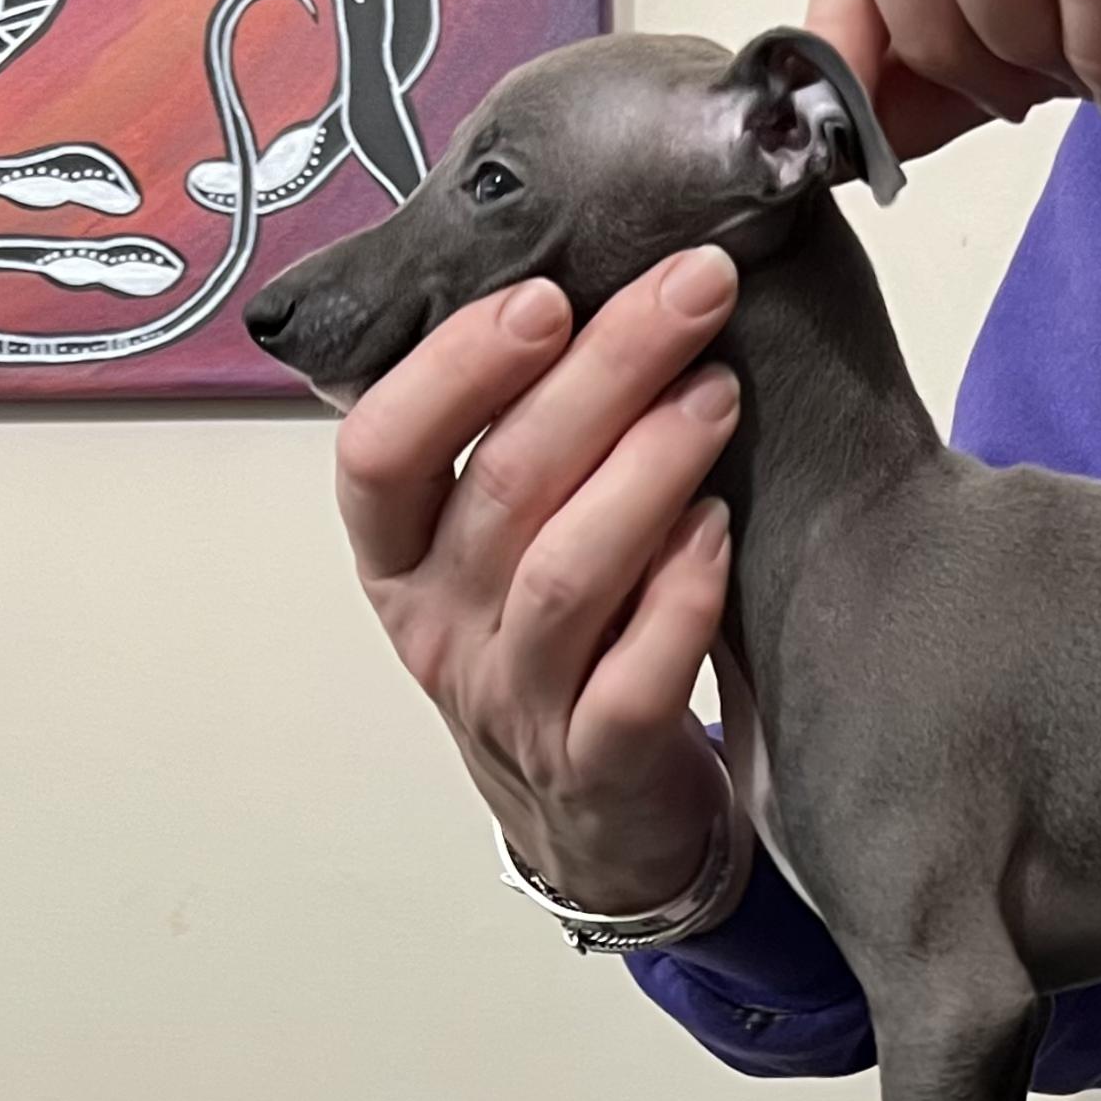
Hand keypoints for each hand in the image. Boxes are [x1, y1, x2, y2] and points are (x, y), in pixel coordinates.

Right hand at [334, 248, 748, 917]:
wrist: (598, 828)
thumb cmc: (564, 645)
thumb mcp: (502, 549)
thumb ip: (524, 436)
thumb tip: (613, 271)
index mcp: (400, 558)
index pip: (378, 452)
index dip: (455, 368)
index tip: (545, 292)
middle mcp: (441, 627)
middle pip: (503, 486)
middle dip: (602, 373)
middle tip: (693, 290)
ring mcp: (515, 704)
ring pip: (564, 575)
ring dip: (648, 469)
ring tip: (719, 392)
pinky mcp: (598, 766)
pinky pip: (634, 681)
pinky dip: (680, 597)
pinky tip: (722, 528)